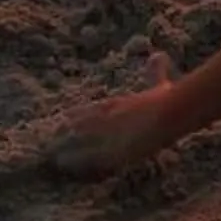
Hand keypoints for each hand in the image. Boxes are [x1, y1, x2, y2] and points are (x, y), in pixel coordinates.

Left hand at [48, 57, 178, 179]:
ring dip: (66, 149)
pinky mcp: (112, 152)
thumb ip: (155, 72)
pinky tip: (65, 167)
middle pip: (78, 127)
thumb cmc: (166, 99)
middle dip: (65, 134)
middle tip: (49, 141)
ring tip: (51, 157)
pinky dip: (77, 162)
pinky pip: (89, 159)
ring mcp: (107, 134)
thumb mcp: (159, 85)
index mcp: (114, 104)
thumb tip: (159, 54)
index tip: (62, 120)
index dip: (74, 117)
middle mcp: (106, 118)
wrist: (171, 112)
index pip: (88, 111)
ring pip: (79, 143)